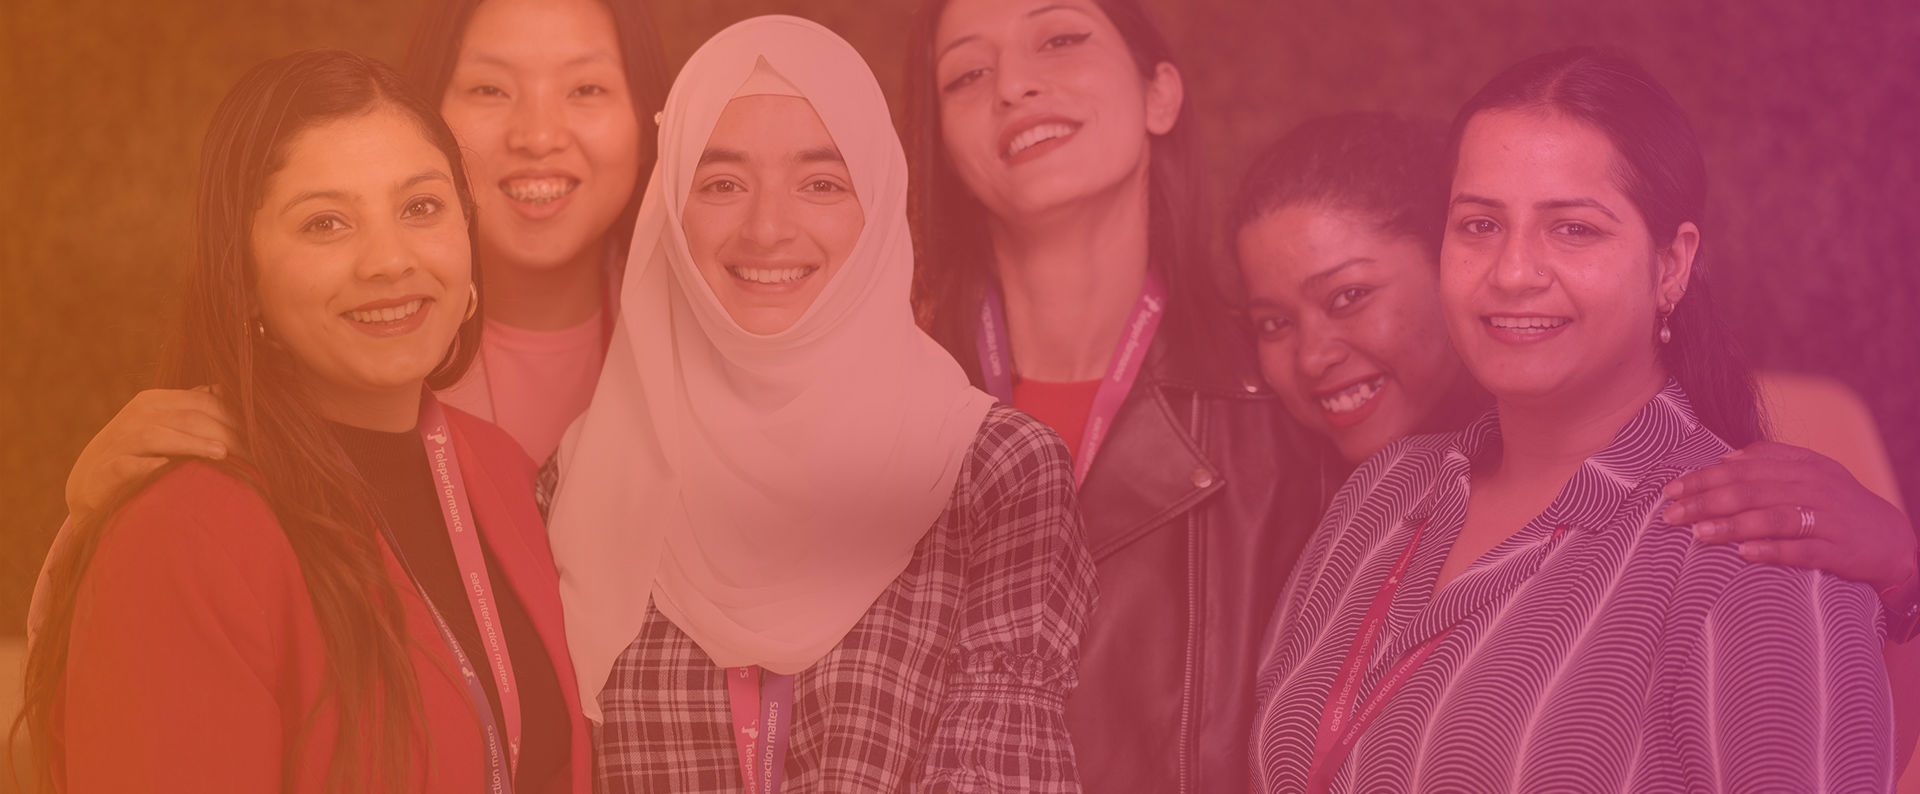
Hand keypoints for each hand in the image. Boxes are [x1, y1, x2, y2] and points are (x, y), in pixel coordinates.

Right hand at [66, 386, 241, 523]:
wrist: (92, 482)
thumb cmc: (140, 453)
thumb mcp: (165, 424)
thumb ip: (193, 408)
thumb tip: (227, 390)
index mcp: (156, 401)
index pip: (205, 403)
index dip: (237, 418)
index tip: (265, 436)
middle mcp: (137, 416)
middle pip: (189, 418)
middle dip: (226, 433)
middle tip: (256, 452)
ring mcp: (119, 442)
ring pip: (158, 436)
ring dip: (192, 444)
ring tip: (222, 454)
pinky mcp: (106, 469)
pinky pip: (127, 465)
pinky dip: (147, 466)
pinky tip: (167, 469)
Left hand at [1663, 440, 1917, 590]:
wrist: (1892, 540)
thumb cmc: (1840, 505)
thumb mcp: (1813, 472)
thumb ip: (1772, 458)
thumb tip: (1724, 457)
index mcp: (1803, 467)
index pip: (1742, 469)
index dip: (1703, 478)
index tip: (1670, 490)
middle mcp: (1814, 489)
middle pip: (1751, 492)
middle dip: (1705, 502)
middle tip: (1670, 516)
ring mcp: (1827, 520)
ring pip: (1773, 518)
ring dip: (1732, 525)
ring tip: (1697, 533)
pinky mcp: (1839, 550)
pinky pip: (1801, 550)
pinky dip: (1772, 550)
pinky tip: (1744, 554)